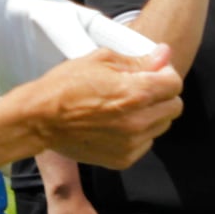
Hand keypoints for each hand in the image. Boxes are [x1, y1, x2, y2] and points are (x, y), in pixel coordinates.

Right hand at [27, 45, 181, 171]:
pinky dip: (138, 133)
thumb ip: (138, 60)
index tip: (151, 73)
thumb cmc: (66, 85)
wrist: (39, 119)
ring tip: (125, 107)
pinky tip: (117, 124)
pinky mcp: (123, 159)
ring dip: (152, 114)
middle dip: (162, 95)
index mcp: (135, 92)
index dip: (164, 74)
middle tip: (139, 89)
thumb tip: (164, 55)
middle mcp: (138, 121)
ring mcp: (131, 143)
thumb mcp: (101, 60)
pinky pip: (145, 143)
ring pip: (161, 126)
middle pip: (174, 107)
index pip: (175, 83)